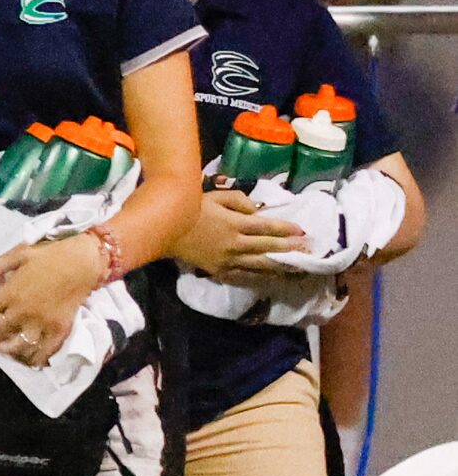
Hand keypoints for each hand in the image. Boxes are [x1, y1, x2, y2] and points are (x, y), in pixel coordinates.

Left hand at [0, 233, 103, 365]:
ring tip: (2, 341)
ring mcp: (42, 324)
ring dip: (3, 345)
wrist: (83, 263)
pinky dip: (31, 358)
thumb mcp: (18, 254)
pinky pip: (42, 353)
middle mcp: (24, 312)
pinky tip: (25, 356)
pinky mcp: (58, 331)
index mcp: (11, 294)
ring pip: (13, 347)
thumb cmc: (49, 256)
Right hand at [177, 187, 307, 284]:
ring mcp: (227, 261)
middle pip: (269, 248)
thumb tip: (258, 210)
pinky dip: (260, 278)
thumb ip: (239, 200)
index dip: (287, 229)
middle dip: (291, 249)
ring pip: (260, 266)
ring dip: (281, 267)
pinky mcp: (219, 272)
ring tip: (299, 268)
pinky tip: (272, 279)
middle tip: (310, 250)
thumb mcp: (215, 196)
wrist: (165, 231)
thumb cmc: (190, 209)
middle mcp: (235, 244)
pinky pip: (244, 277)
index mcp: (235, 224)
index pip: (268, 227)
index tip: (303, 231)